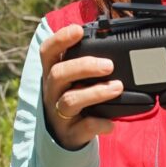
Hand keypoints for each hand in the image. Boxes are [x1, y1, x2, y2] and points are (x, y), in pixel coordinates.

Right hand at [40, 23, 122, 149]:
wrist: (65, 137)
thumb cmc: (74, 97)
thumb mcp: (73, 79)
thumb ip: (85, 62)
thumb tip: (113, 41)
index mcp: (52, 72)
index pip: (48, 51)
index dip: (60, 38)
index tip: (78, 30)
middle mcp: (51, 91)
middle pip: (59, 73)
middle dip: (84, 66)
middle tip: (108, 65)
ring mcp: (58, 113)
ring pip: (70, 100)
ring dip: (95, 93)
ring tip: (117, 87)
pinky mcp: (69, 133)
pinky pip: (83, 127)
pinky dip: (98, 123)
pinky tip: (111, 123)